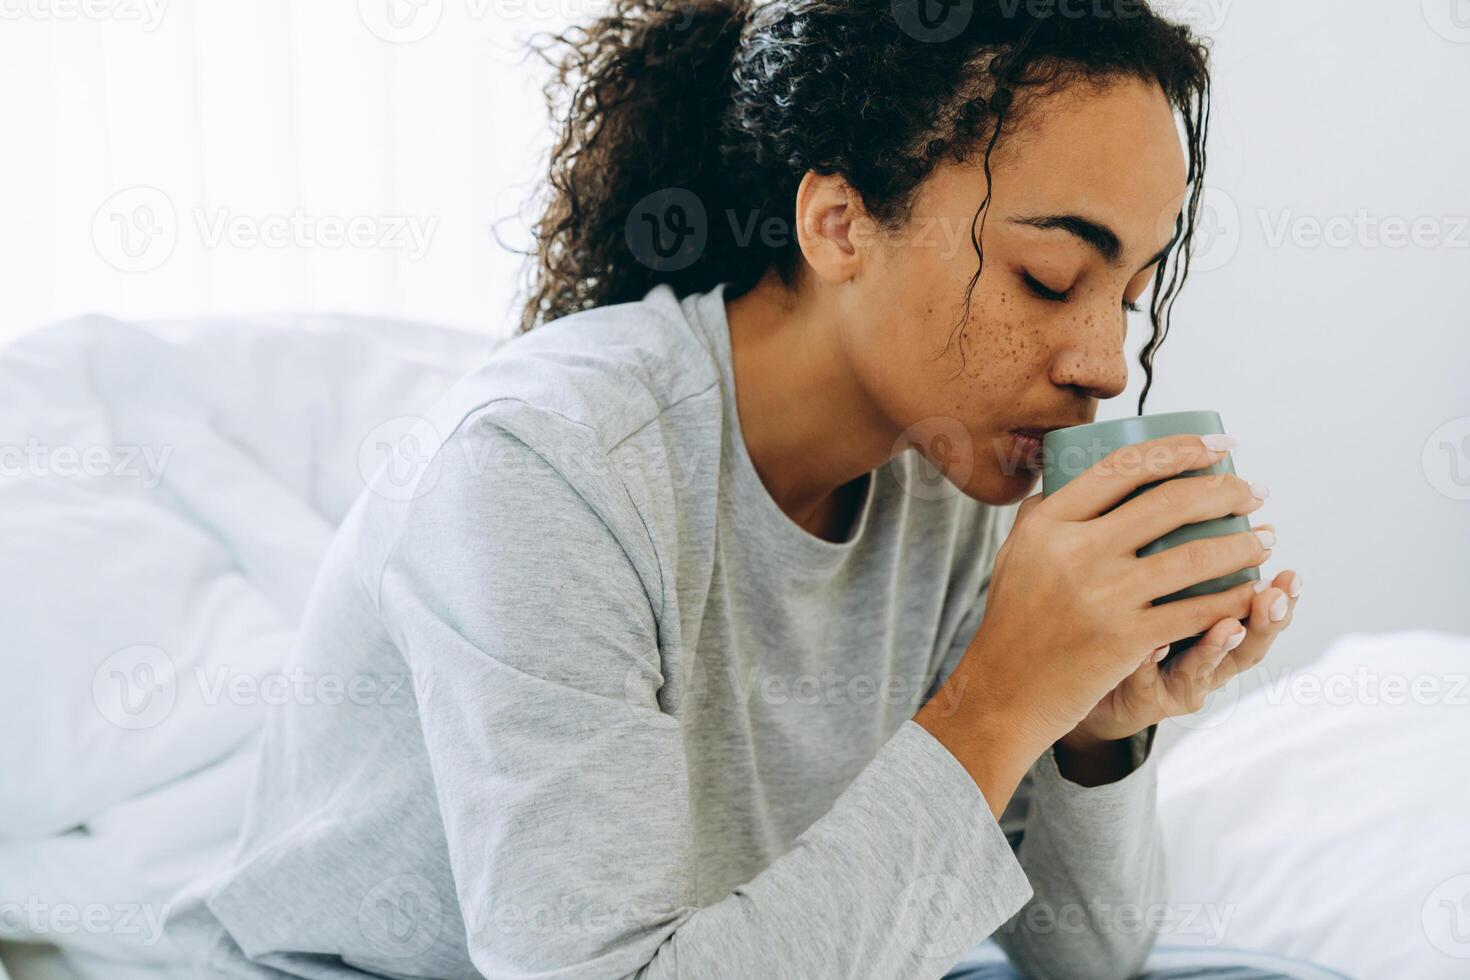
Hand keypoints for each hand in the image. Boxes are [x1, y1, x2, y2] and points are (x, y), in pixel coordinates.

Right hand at [952, 434, 1271, 750]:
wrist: (1005, 690)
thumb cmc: (1014, 619)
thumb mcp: (1015, 553)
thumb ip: (1043, 514)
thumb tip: (1071, 475)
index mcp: (1050, 522)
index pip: (1124, 467)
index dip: (1182, 449)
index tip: (1221, 445)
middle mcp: (1076, 551)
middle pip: (1169, 502)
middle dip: (1227, 491)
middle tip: (1254, 491)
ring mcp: (1104, 595)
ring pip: (1195, 556)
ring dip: (1242, 543)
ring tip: (1264, 536)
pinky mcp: (1127, 639)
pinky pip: (1196, 610)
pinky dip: (1233, 598)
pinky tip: (1252, 590)